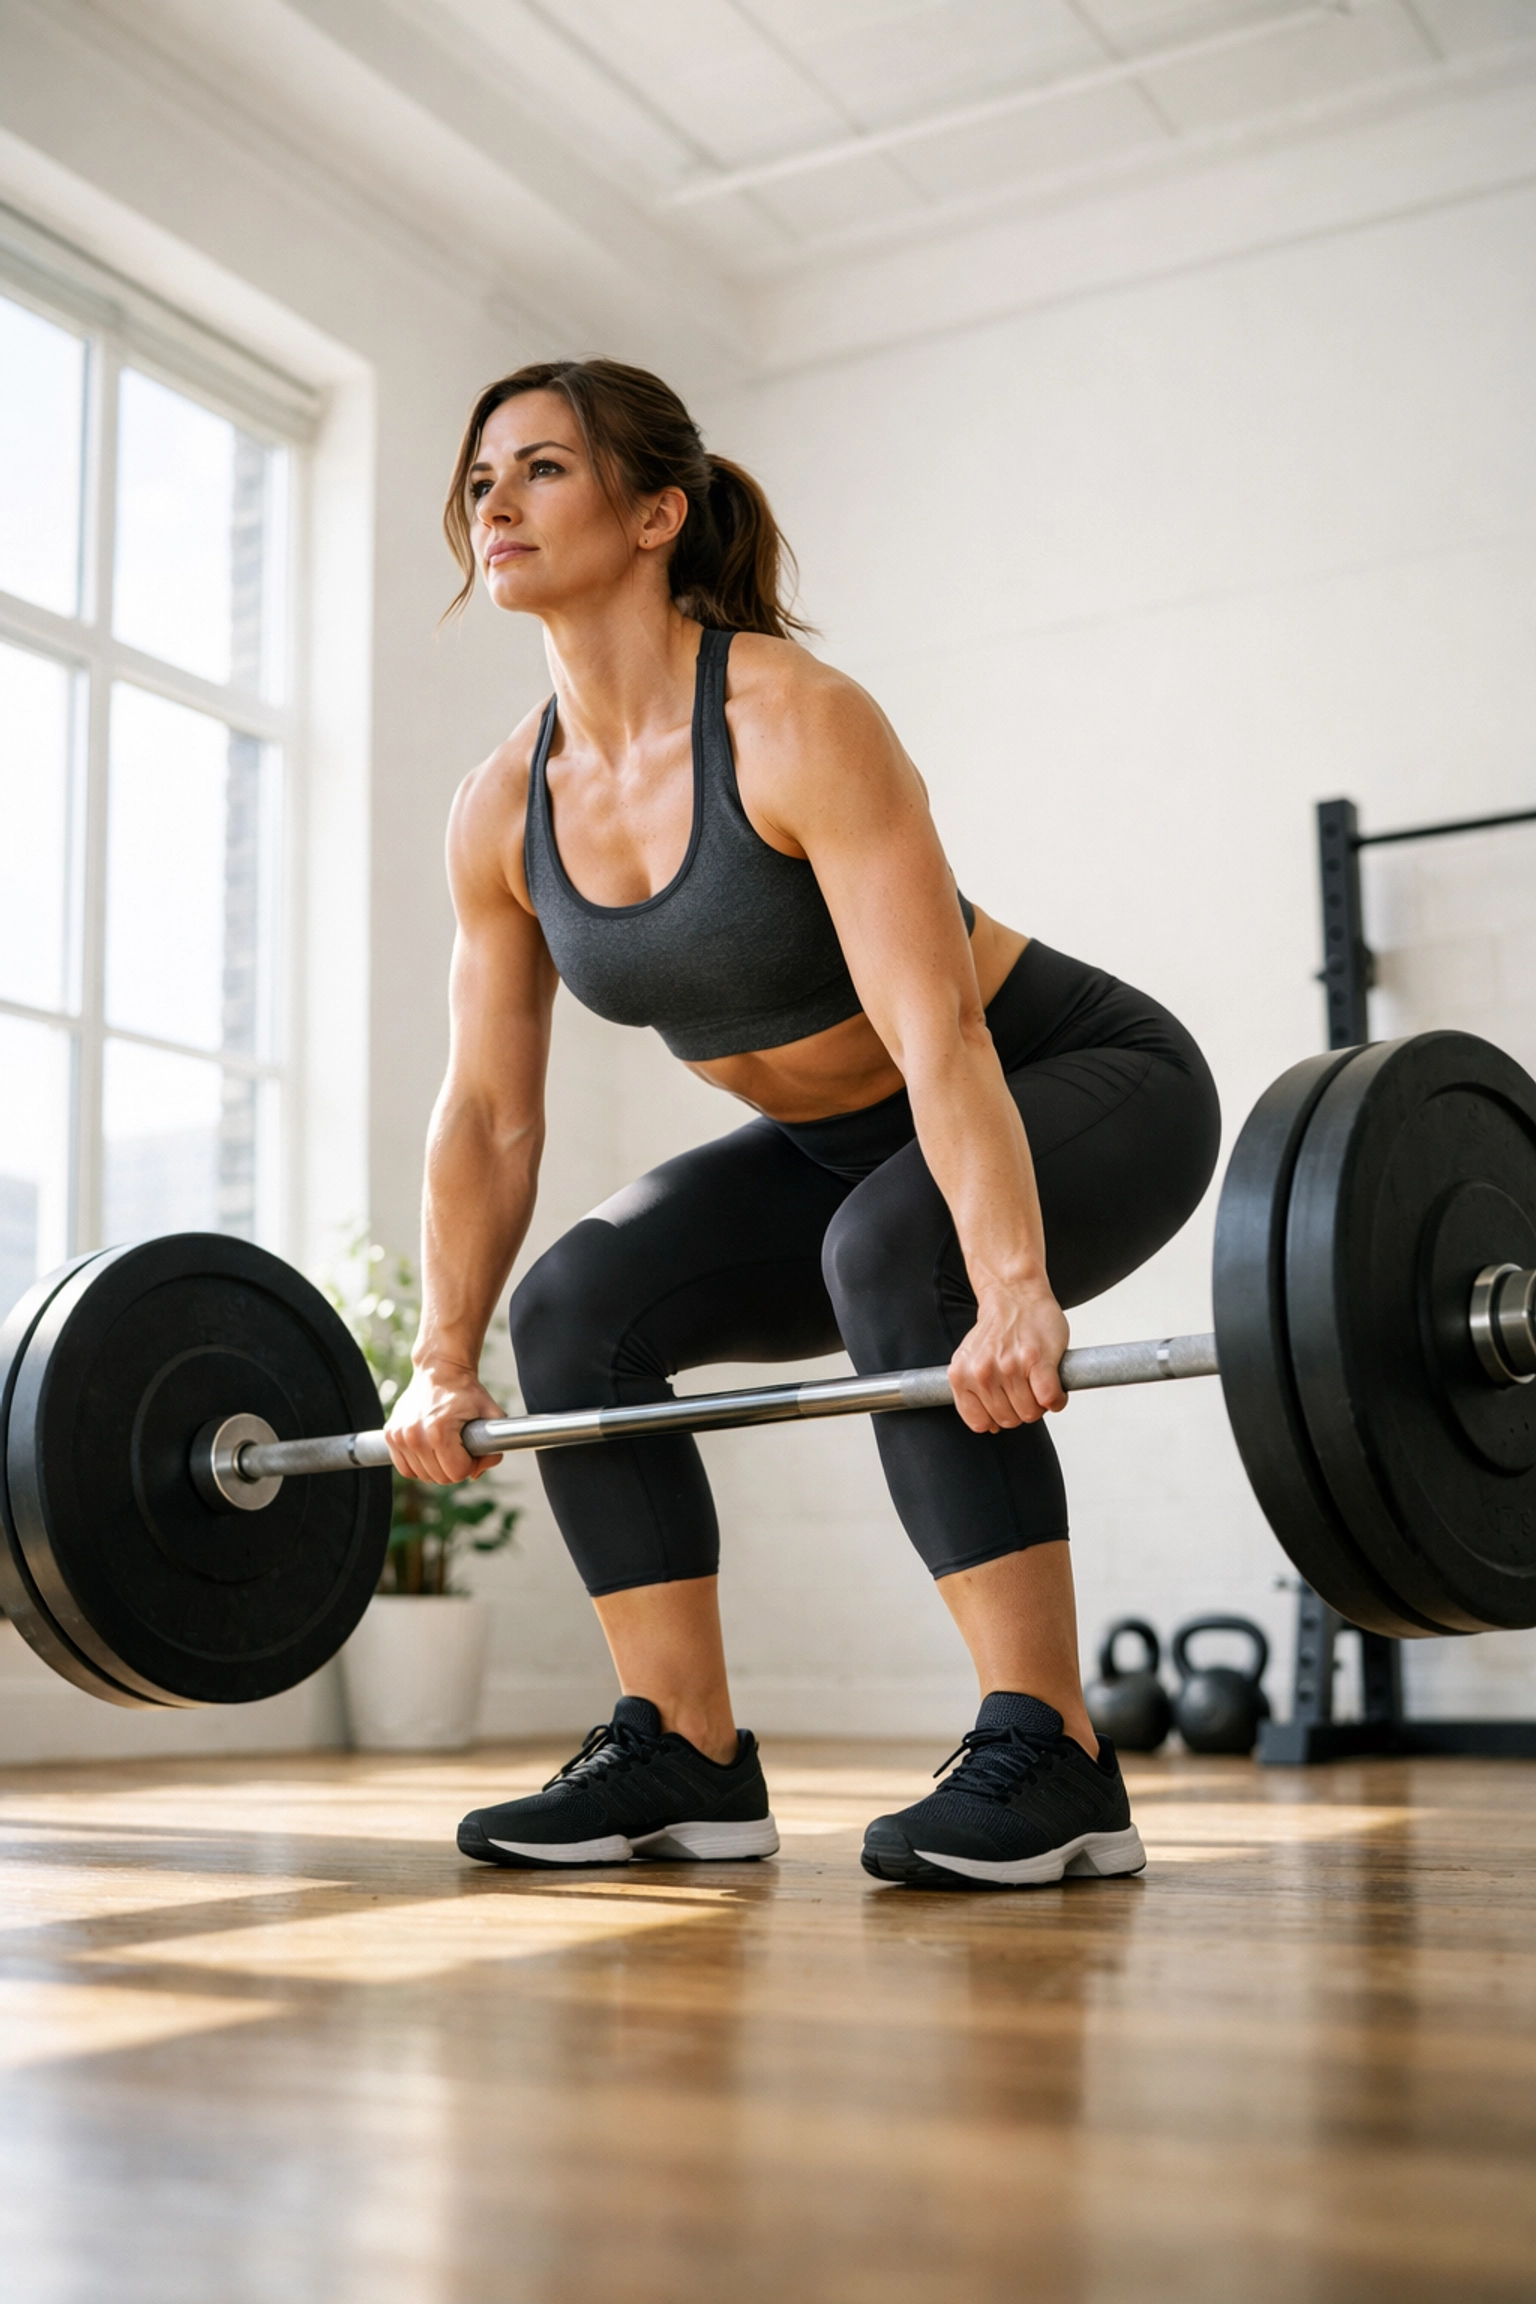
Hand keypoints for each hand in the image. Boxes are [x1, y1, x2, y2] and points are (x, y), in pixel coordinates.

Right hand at [385, 1363, 505, 1483]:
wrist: (439, 1370)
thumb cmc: (466, 1392)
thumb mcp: (491, 1415)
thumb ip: (492, 1450)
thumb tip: (475, 1475)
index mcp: (438, 1431)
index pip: (456, 1474)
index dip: (469, 1465)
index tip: (470, 1450)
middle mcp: (414, 1435)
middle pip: (439, 1478)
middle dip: (453, 1467)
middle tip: (459, 1447)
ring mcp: (399, 1435)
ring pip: (421, 1475)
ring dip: (435, 1467)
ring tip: (444, 1445)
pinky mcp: (390, 1434)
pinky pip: (405, 1468)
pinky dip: (418, 1465)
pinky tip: (429, 1450)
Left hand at [948, 1282, 1069, 1432]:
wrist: (1015, 1295)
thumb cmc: (998, 1330)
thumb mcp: (969, 1361)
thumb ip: (973, 1392)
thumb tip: (989, 1427)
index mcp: (962, 1375)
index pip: (980, 1423)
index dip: (997, 1418)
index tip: (1005, 1403)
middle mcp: (982, 1372)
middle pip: (1009, 1421)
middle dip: (1021, 1409)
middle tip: (1025, 1387)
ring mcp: (1010, 1366)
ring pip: (1031, 1413)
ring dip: (1040, 1403)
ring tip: (1036, 1382)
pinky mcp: (1038, 1361)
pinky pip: (1050, 1399)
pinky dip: (1056, 1399)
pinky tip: (1053, 1385)